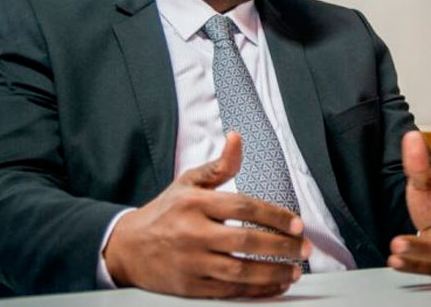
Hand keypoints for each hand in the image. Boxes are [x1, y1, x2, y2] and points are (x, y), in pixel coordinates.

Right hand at [104, 131, 310, 297]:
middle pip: (246, 240)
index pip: (243, 207)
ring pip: (240, 271)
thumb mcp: (188, 182)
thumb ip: (219, 165)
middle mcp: (193, 233)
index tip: (296, 224)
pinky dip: (255, 291)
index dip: (274, 216)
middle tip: (304, 248)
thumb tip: (237, 138)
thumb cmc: (164, 212)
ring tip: (294, 270)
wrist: (126, 247)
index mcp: (195, 203)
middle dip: (281, 246)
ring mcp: (191, 262)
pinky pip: (229, 291)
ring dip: (272, 273)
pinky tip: (274, 285)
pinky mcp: (190, 287)